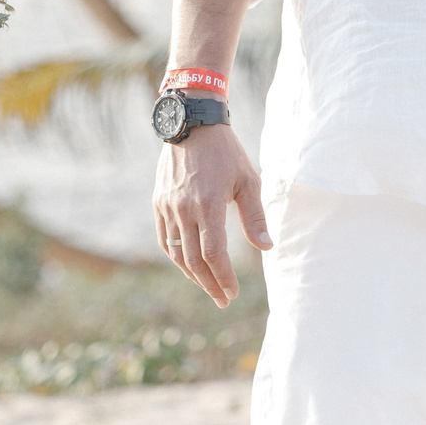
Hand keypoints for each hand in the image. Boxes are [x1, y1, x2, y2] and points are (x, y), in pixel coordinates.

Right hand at [153, 123, 269, 306]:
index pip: (213, 254)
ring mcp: (168, 207)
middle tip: (223, 299)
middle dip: (210, 284)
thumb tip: (266, 248)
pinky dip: (176, 257)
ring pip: (177, 253)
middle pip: (194, 260)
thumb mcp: (248, 180)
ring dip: (193, 275)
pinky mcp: (159, 203)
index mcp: (208, 204)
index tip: (233, 293)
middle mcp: (184, 209)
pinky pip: (165, 239)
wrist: (193, 124)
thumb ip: (255, 217)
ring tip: (209, 288)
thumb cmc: (226, 153)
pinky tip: (189, 267)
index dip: (223, 277)